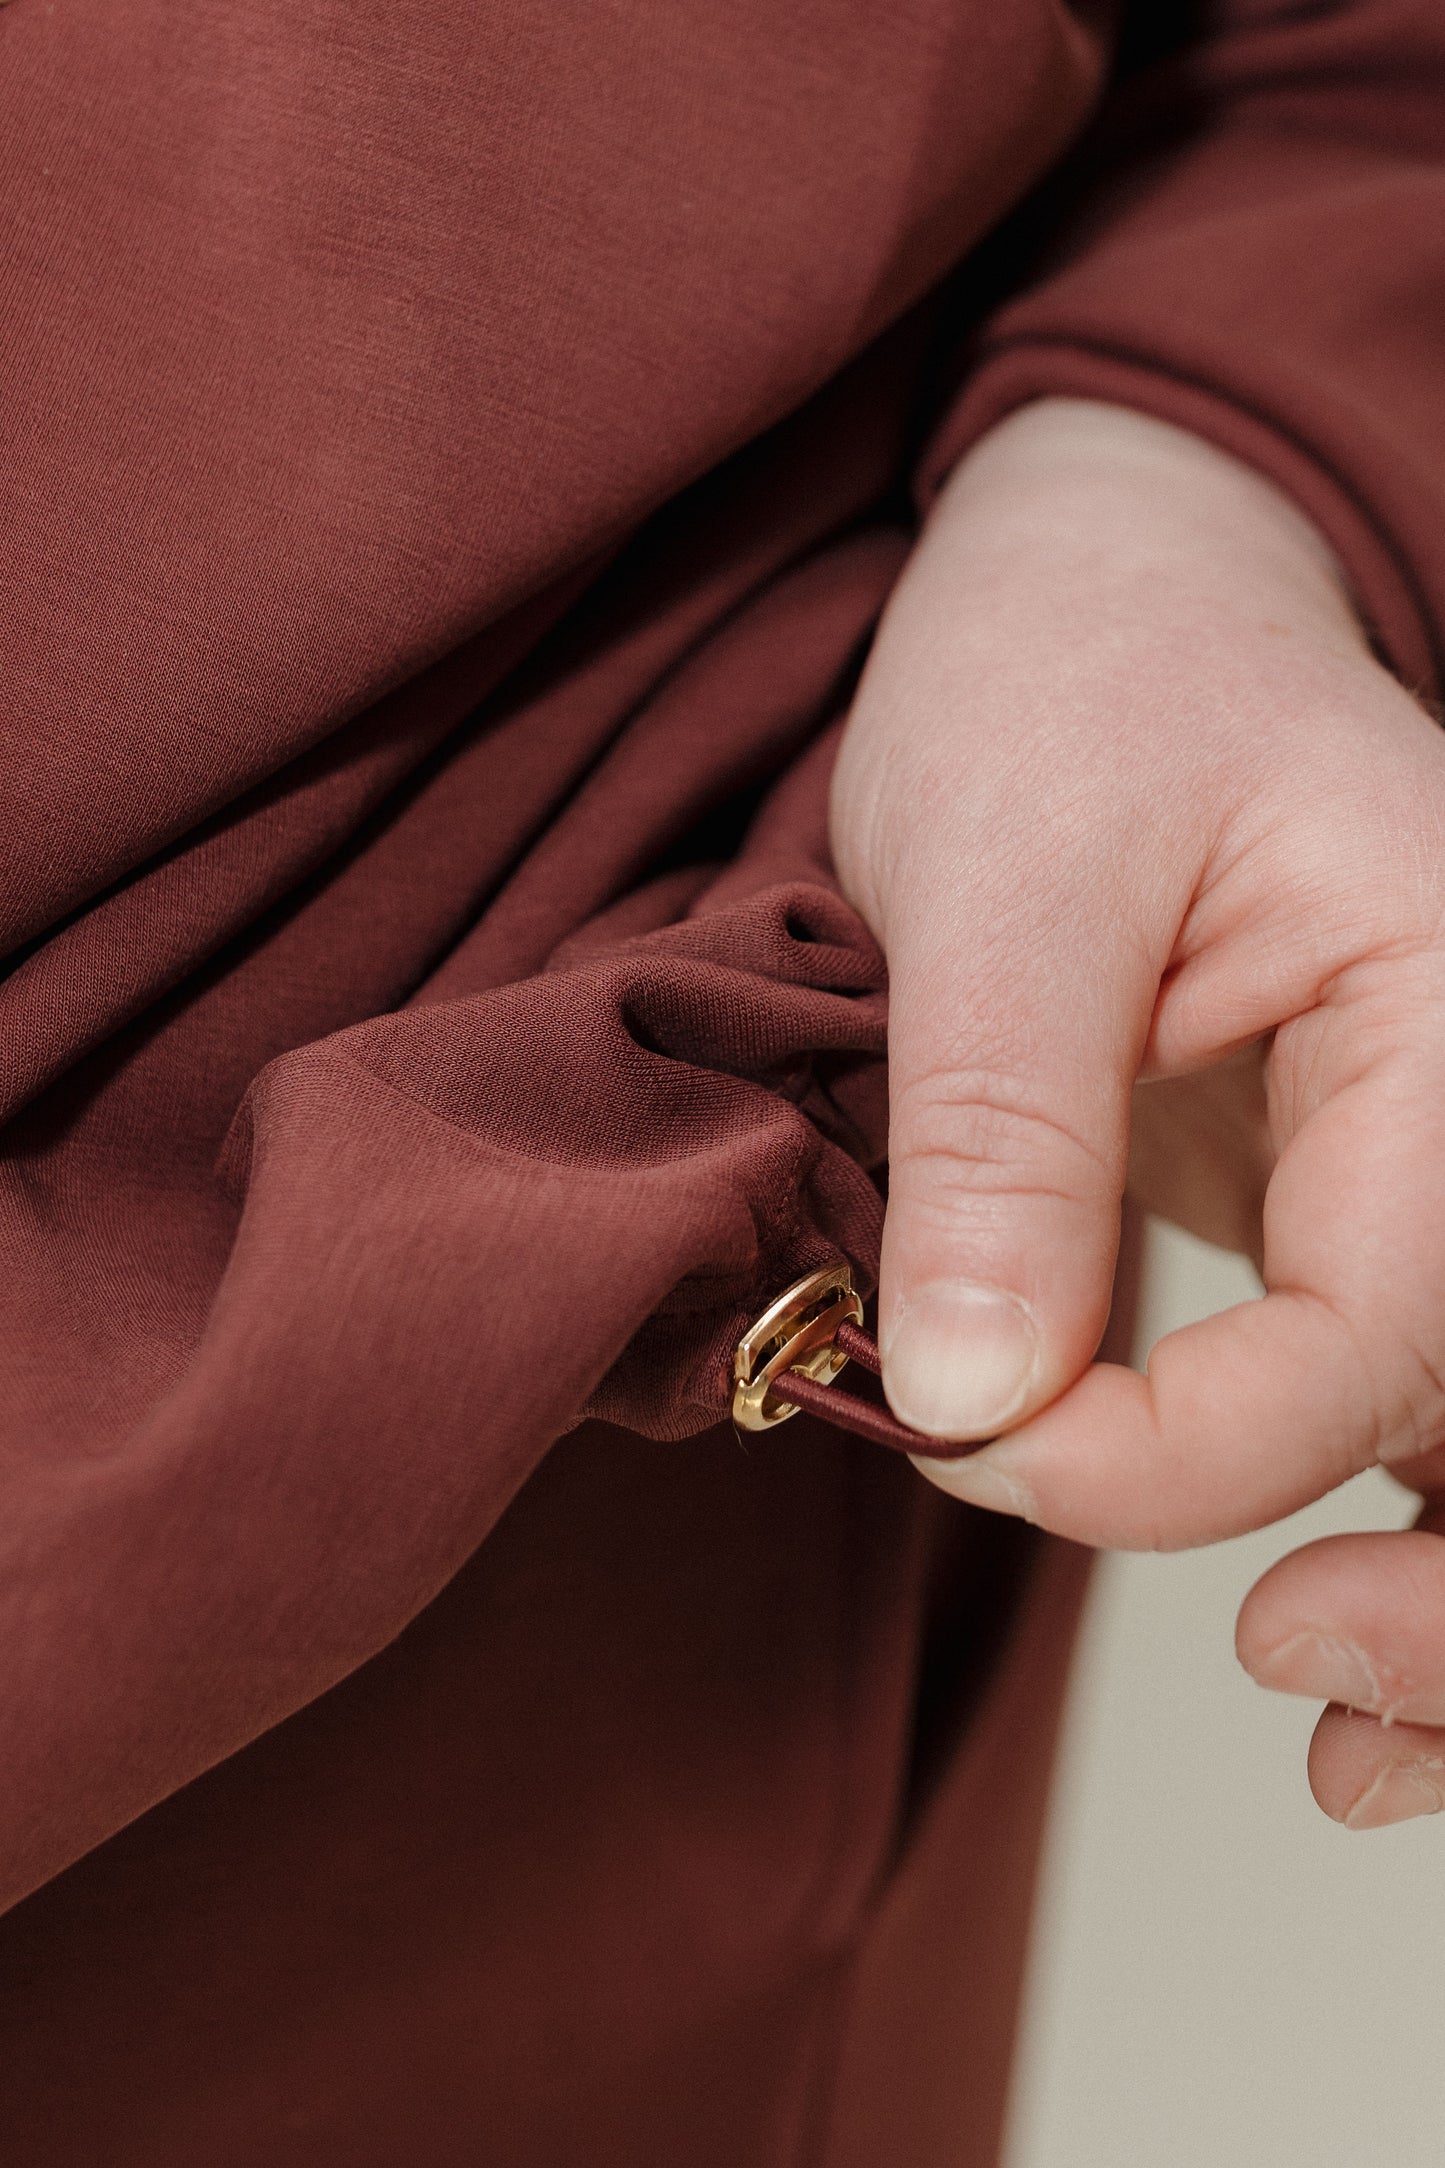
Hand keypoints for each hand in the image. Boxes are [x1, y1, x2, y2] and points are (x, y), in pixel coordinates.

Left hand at [830, 397, 1444, 1825]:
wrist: (1101, 596)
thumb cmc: (1073, 674)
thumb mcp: (1012, 867)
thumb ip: (1002, 1131)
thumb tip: (967, 1396)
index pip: (1394, 1310)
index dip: (1195, 1446)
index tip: (984, 1444)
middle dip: (1443, 1595)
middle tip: (1288, 1674)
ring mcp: (1427, 1173)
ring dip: (1443, 1614)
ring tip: (1340, 1734)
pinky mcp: (1351, 1214)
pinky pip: (1393, 1400)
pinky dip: (1365, 1523)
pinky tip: (1319, 1650)